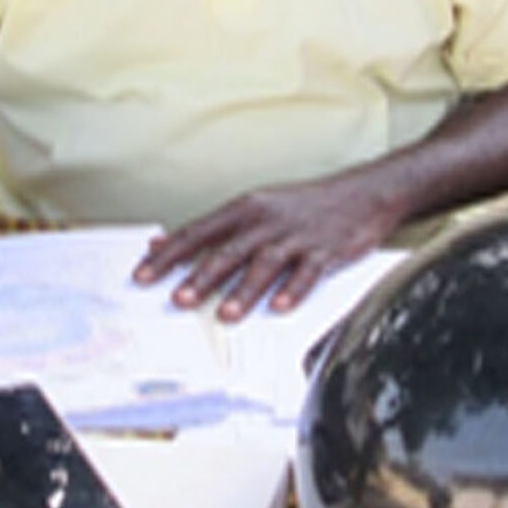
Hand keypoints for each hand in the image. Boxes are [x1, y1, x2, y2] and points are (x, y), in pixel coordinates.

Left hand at [133, 174, 406, 321]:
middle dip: (201, 276)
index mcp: (245, 208)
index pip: (197, 232)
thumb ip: (211, 228)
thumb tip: (162, 242)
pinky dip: (293, 291)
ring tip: (225, 314)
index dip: (168, 255)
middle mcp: (267, 221)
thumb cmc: (304, 205)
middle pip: (227, 251)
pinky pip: (307, 274)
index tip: (142, 275)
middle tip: (177, 299)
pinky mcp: (326, 252)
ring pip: (265, 264)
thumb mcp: (254, 206)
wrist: (364, 192)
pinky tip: (280, 308)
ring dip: (244, 291)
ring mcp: (297, 237)